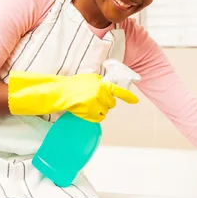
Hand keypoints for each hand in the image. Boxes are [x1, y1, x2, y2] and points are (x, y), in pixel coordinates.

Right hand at [7, 71, 138, 121]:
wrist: (61, 92)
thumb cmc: (74, 85)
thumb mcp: (90, 79)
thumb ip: (101, 83)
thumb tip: (110, 89)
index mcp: (101, 84)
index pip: (118, 90)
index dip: (128, 96)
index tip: (135, 101)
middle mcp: (101, 93)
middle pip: (111, 104)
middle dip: (105, 104)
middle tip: (94, 100)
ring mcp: (96, 103)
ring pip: (105, 112)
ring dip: (99, 111)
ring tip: (88, 105)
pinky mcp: (90, 112)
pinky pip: (98, 118)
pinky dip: (94, 116)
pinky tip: (86, 110)